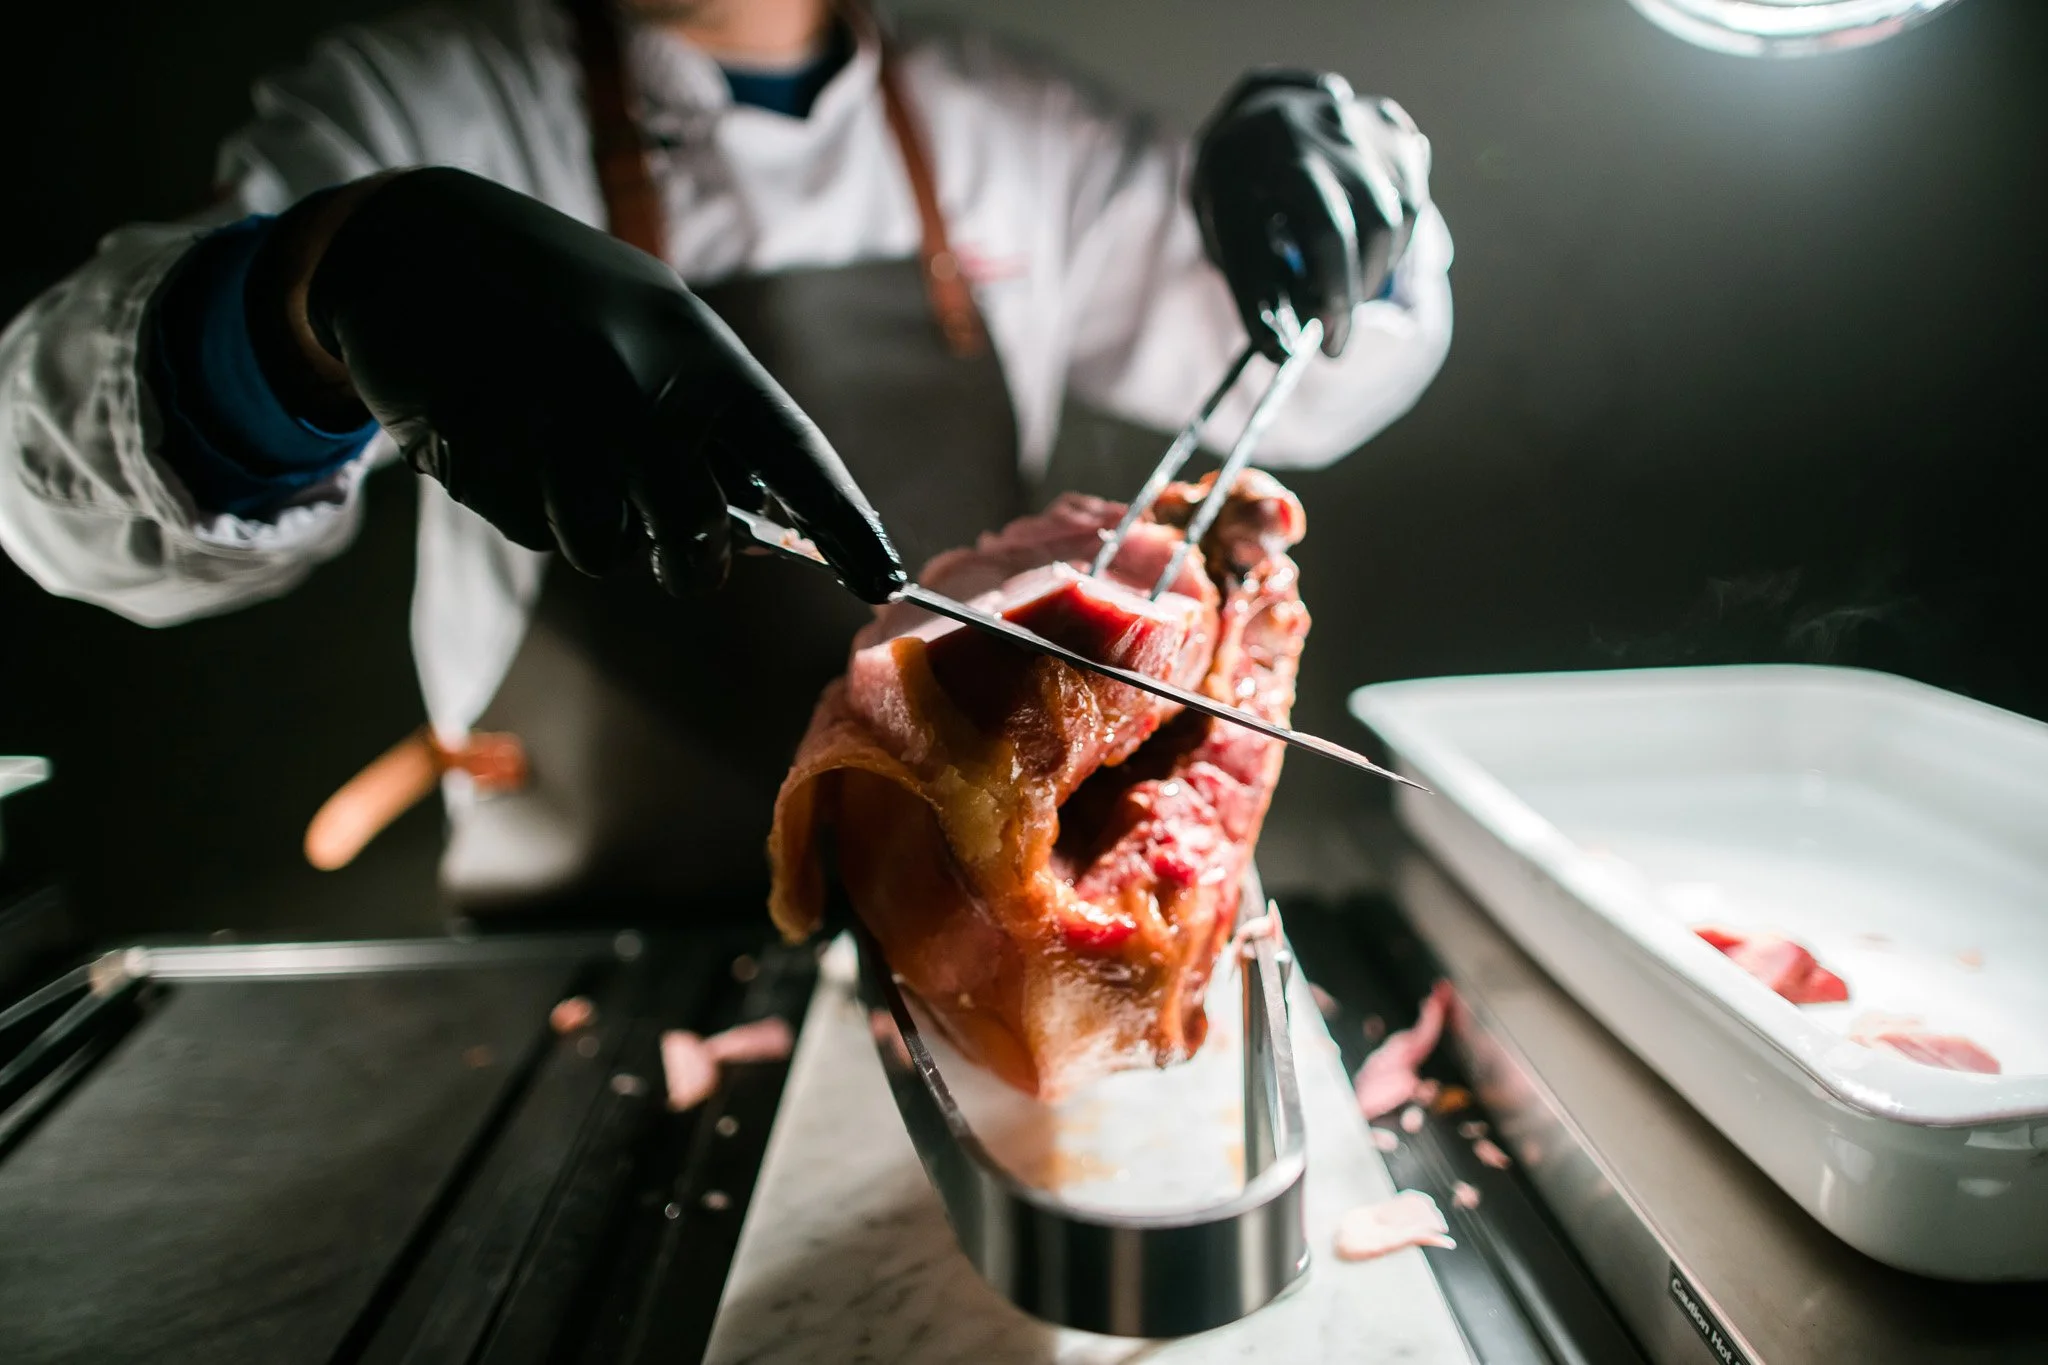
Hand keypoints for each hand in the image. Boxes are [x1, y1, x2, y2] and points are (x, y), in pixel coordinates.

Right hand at [247, 167, 904, 601]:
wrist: (413, 241)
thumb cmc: (561, 296)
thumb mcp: (653, 325)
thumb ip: (706, 417)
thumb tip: (763, 520)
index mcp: (695, 349)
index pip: (794, 455)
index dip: (845, 525)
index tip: (884, 580)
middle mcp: (634, 386)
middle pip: (693, 538)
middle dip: (688, 559)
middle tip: (673, 543)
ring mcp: (553, 420)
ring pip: (602, 548)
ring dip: (590, 526)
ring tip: (563, 452)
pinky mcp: (482, 449)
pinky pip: (528, 527)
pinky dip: (524, 501)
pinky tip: (505, 434)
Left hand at [1191, 71, 1428, 361]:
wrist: (1251, 123)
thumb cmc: (1237, 198)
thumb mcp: (1227, 241)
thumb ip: (1255, 292)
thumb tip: (1283, 353)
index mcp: (1266, 151)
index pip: (1326, 232)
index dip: (1336, 297)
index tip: (1333, 349)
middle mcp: (1318, 123)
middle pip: (1374, 223)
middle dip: (1358, 287)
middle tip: (1336, 320)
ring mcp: (1359, 118)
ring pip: (1400, 213)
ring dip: (1377, 265)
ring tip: (1342, 279)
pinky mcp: (1389, 124)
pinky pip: (1411, 197)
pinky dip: (1393, 236)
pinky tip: (1359, 241)